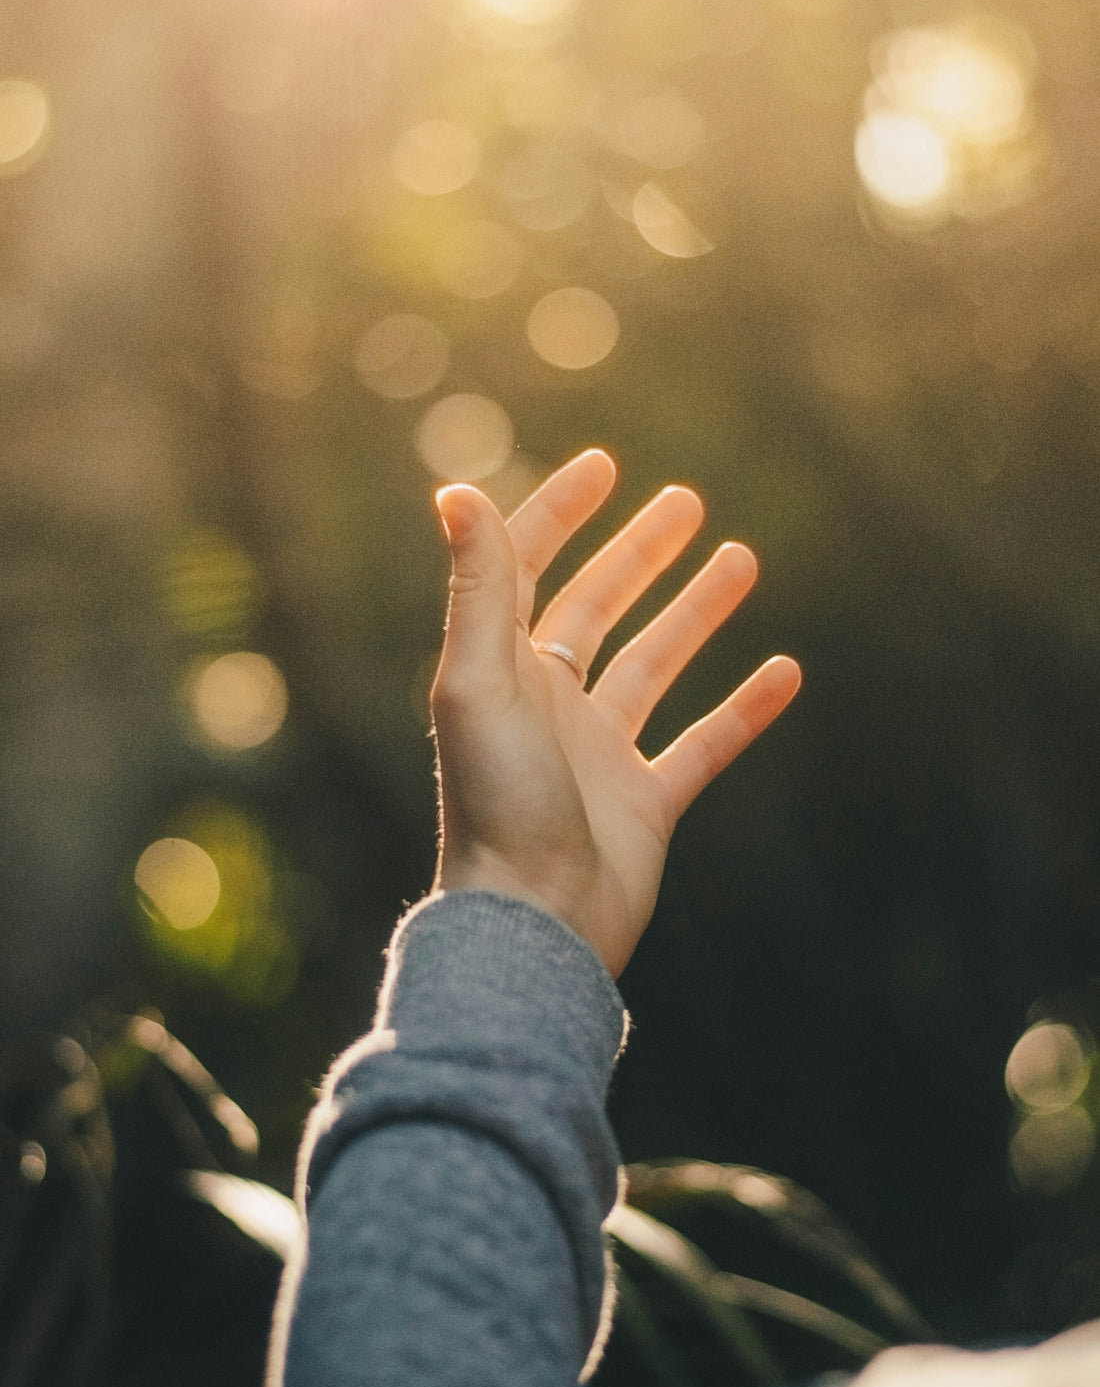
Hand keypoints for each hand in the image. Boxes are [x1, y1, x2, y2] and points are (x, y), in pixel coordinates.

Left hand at [430, 450, 800, 977]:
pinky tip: (786, 670)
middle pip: (597, 608)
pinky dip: (744, 709)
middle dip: (638, 553)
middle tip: (687, 502)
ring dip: (694, 613)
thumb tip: (455, 489)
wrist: (535, 921)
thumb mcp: (480, 680)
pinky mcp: (646, 802)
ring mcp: (600, 753)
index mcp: (503, 669)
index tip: (604, 465)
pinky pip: (704, 743)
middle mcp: (549, 704)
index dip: (559, 514)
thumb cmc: (497, 802)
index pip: (530, 571)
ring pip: (655, 666)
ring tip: (742, 559)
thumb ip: (478, 587)